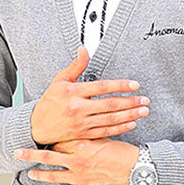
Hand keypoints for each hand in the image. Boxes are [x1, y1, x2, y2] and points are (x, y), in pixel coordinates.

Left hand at [14, 139, 139, 184]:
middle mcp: (77, 161)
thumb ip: (88, 133)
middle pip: (48, 157)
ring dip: (39, 175)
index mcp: (82, 145)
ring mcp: (79, 178)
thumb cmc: (124, 152)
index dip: (49, 138)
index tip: (39, 135)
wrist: (137, 170)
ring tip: (30, 173)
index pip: (59, 140)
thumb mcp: (105, 137)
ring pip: (52, 177)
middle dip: (30, 154)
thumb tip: (77, 128)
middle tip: (17, 152)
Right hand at [30, 46, 148, 144]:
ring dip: (129, 115)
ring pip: (110, 119)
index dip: (120, 86)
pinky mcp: (83, 135)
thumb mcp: (60, 80)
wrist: (37, 126)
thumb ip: (76, 66)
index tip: (135, 85)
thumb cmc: (50, 101)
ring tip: (144, 111)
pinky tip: (132, 123)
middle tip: (145, 100)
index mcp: (73, 92)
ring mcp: (81, 123)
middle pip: (109, 105)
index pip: (102, 87)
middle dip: (130, 102)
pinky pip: (105, 131)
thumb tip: (84, 49)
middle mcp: (78, 108)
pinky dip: (120, 128)